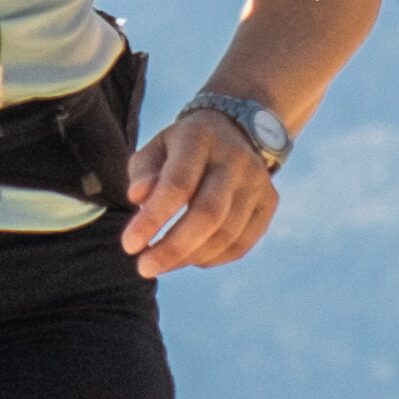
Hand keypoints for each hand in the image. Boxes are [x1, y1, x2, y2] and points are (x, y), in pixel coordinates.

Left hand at [120, 102, 278, 279]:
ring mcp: (257, 181)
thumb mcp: (155, 149)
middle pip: (208, 213)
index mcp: (199, 137)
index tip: (129, 245)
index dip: (153, 219)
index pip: (178, 184)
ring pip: (226, 234)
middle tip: (144, 268)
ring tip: (161, 264)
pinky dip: (211, 259)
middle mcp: (234, 158)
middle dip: (173, 248)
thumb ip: (143, 173)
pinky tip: (188, 258)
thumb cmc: (180, 149)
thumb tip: (137, 198)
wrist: (233, 131)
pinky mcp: (269, 202)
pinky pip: (241, 244)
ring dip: (188, 257)